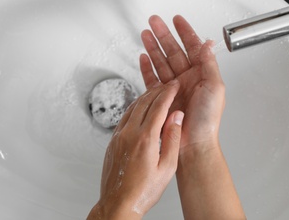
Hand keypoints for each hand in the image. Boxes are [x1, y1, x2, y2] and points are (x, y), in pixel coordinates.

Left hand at [87, 80, 184, 218]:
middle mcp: (129, 134)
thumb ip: (172, 139)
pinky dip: (134, 108)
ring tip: (155, 92)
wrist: (118, 203)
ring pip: (131, 108)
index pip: (158, 107)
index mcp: (145, 139)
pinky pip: (124, 118)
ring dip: (144, 97)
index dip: (167, 93)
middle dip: (157, 91)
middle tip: (167, 85)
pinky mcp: (112, 141)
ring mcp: (118, 137)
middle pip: (143, 103)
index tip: (174, 85)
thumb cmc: (143, 191)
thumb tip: (176, 117)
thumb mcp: (167, 168)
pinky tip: (139, 109)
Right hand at [139, 15, 224, 154]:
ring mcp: (172, 87)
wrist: (193, 143)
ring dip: (152, 47)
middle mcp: (186, 78)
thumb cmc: (207, 121)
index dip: (184, 32)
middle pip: (172, 50)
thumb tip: (208, 43)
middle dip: (163, 35)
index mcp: (201, 74)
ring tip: (145, 34)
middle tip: (154, 21)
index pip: (192, 46)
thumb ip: (209, 64)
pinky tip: (143, 57)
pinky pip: (151, 78)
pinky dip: (146, 67)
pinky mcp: (161, 97)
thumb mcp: (215, 88)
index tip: (177, 20)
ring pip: (160, 61)